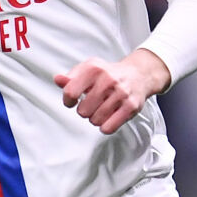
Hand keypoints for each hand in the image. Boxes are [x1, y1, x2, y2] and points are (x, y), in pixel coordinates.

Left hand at [55, 51, 169, 134]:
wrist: (138, 75)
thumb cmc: (109, 74)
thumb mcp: (88, 70)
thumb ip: (71, 77)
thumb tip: (58, 80)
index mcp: (94, 68)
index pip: (70, 92)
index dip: (68, 101)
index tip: (73, 101)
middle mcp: (108, 79)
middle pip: (83, 111)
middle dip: (84, 110)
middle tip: (92, 104)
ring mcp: (121, 93)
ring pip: (95, 120)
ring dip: (95, 118)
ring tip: (101, 109)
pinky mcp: (131, 106)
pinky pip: (109, 127)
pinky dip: (105, 126)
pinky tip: (108, 117)